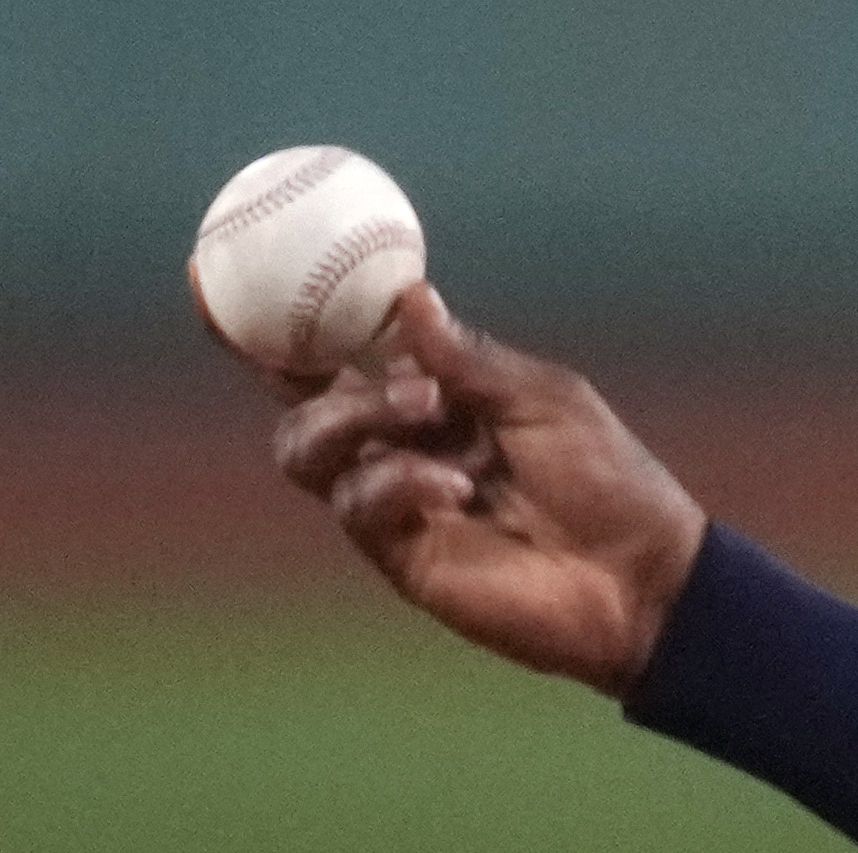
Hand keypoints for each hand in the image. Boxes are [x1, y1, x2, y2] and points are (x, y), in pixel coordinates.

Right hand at [267, 289, 705, 697]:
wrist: (644, 579)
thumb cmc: (611, 483)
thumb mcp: (545, 399)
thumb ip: (470, 358)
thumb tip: (406, 298)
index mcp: (430, 395)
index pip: (332, 350)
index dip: (270, 318)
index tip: (212, 269)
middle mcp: (397, 445)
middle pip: (298, 401)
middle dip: (306, 371)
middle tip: (399, 374)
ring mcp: (392, 503)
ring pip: (305, 450)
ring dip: (354, 419)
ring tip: (428, 418)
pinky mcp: (400, 557)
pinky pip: (358, 504)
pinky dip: (398, 481)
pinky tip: (455, 489)